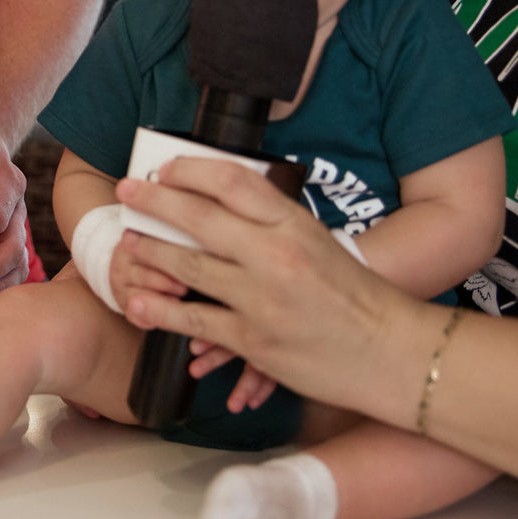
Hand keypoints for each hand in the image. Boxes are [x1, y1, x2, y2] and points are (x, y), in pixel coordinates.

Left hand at [115, 155, 412, 414]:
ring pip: (188, 268)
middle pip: (200, 218)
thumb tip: (223, 198)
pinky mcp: (254, 341)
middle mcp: (275, 256)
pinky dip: (161, 313)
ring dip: (150, 253)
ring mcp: (262, 300)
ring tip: (127, 243)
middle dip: (155, 201)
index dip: (190, 169)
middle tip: (126, 191)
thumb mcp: (316, 240)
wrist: (391, 351)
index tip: (164, 168)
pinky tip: (138, 305)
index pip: (232, 181)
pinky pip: (195, 321)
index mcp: (293, 223)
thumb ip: (272, 221)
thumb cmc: (354, 292)